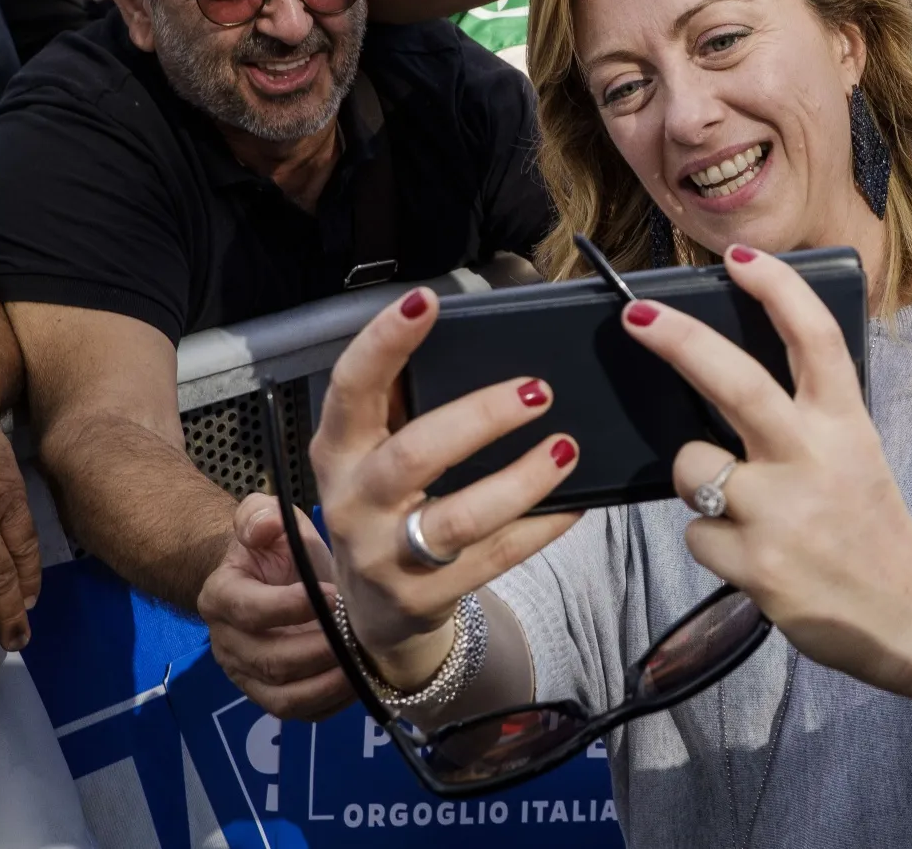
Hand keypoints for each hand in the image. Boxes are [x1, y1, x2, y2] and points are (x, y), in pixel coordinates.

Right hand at [199, 494, 353, 719]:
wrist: (271, 578)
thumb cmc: (274, 548)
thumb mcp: (266, 518)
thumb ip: (259, 516)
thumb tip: (264, 527)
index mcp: (221, 596)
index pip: (250, 610)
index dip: (291, 606)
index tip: (334, 594)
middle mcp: (226, 643)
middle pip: (270, 660)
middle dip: (318, 649)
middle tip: (357, 633)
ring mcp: (246, 675)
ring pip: (282, 697)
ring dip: (325, 684)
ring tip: (361, 664)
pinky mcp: (268, 695)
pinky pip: (297, 713)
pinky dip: (329, 705)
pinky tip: (359, 683)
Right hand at [309, 289, 579, 689]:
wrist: (373, 609)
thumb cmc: (386, 503)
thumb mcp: (375, 452)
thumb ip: (406, 402)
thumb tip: (467, 334)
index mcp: (338, 450)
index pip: (352, 387)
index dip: (384, 342)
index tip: (426, 301)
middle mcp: (352, 502)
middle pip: (415, 455)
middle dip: (480, 418)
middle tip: (539, 391)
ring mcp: (385, 556)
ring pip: (459, 517)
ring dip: (520, 480)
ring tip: (565, 448)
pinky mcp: (423, 597)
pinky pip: (494, 557)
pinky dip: (539, 528)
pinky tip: (573, 503)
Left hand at [624, 247, 911, 694]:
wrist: (907, 615)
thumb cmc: (869, 525)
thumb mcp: (853, 453)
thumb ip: (802, 417)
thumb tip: (719, 378)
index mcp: (844, 424)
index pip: (814, 338)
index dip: (776, 289)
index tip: (740, 257)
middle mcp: (813, 458)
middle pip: (736, 382)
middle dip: (680, 341)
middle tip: (636, 315)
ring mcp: (782, 512)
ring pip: (694, 467)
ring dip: (698, 479)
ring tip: (739, 505)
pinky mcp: (755, 564)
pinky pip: (696, 534)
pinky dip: (712, 541)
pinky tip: (752, 553)